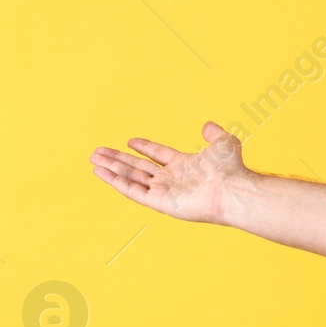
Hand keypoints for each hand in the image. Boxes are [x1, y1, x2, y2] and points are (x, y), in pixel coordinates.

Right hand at [90, 121, 250, 223]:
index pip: (158, 155)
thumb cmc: (230, 169)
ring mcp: (164, 191)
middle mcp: (172, 178)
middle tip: (98, 151)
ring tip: (93, 159)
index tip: (130, 141)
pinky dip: (115, 181)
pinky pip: (132, 190)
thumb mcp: (223, 143)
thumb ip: (214, 133)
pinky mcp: (159, 202)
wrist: (232, 189)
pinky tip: (101, 172)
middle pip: (138, 166)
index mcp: (184, 165)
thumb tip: (207, 124)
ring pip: (131, 177)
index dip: (144, 147)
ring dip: (111, 168)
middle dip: (118, 159)